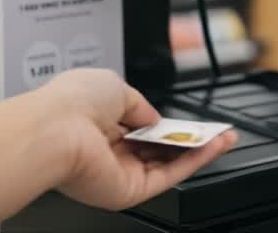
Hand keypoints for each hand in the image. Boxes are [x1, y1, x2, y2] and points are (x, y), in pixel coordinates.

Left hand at [43, 69, 235, 209]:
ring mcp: (118, 171)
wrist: (53, 132)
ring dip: (198, 150)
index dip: (168, 122)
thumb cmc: (71, 103)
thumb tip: (156, 118)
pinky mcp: (128, 190)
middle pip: (158, 147)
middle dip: (188, 138)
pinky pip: (168, 176)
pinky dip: (194, 161)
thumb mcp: (115, 86)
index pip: (141, 126)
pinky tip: (213, 147)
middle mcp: (108, 150)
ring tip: (225, 137)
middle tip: (216, 130)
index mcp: (98, 122)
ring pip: (167, 164)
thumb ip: (142, 105)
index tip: (191, 119)